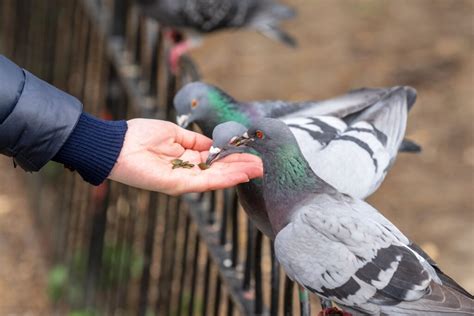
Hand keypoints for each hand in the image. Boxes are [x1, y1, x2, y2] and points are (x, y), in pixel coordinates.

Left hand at [108, 119, 262, 194]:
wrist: (117, 145)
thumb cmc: (140, 135)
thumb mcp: (174, 133)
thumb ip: (195, 141)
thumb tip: (215, 143)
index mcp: (187, 158)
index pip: (215, 160)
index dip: (233, 157)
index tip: (251, 153)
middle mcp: (188, 171)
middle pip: (220, 171)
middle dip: (241, 167)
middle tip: (262, 166)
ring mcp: (184, 180)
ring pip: (217, 178)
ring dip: (238, 174)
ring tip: (258, 170)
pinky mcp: (177, 185)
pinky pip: (206, 181)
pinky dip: (224, 178)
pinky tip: (240, 173)